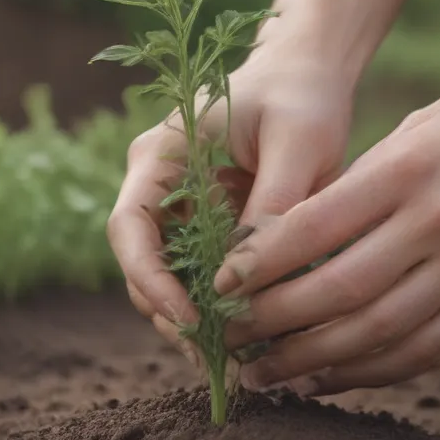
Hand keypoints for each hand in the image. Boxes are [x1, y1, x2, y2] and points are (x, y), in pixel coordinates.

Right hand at [106, 45, 355, 359]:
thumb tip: (250, 280)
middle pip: (143, 267)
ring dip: (197, 324)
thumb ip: (274, 205)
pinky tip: (253, 342)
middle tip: (220, 359)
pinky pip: (203, 280)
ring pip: (170, 282)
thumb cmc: (302, 96)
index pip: (129, 229)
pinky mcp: (206, 231)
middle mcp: (157, 188)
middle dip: (175, 316)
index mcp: (160, 157)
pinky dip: (221, 312)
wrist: (309, 76)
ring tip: (238, 363)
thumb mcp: (298, 143)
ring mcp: (178, 212)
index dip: (150, 281)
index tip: (191, 320)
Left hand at [215, 73, 439, 395]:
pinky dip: (373, 372)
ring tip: (266, 373)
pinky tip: (329, 377)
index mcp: (411, 168)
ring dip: (314, 362)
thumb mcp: (422, 124)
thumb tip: (293, 236)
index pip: (316, 228)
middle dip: (273, 323)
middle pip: (341, 291)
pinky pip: (429, 349)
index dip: (260, 264)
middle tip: (227, 340)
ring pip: (381, 334)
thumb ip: (363, 179)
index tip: (219, 283)